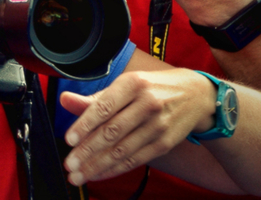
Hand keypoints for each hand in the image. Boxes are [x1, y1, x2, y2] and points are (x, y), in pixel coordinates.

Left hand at [61, 69, 216, 185]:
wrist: (196, 95)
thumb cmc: (151, 88)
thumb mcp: (125, 85)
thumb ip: (94, 98)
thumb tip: (64, 99)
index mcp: (132, 84)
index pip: (104, 107)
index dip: (85, 124)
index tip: (69, 140)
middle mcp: (147, 103)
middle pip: (112, 131)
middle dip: (88, 151)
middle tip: (69, 165)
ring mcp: (158, 125)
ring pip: (123, 149)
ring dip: (98, 165)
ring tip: (79, 175)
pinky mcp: (165, 142)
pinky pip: (136, 159)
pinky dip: (116, 169)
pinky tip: (99, 174)